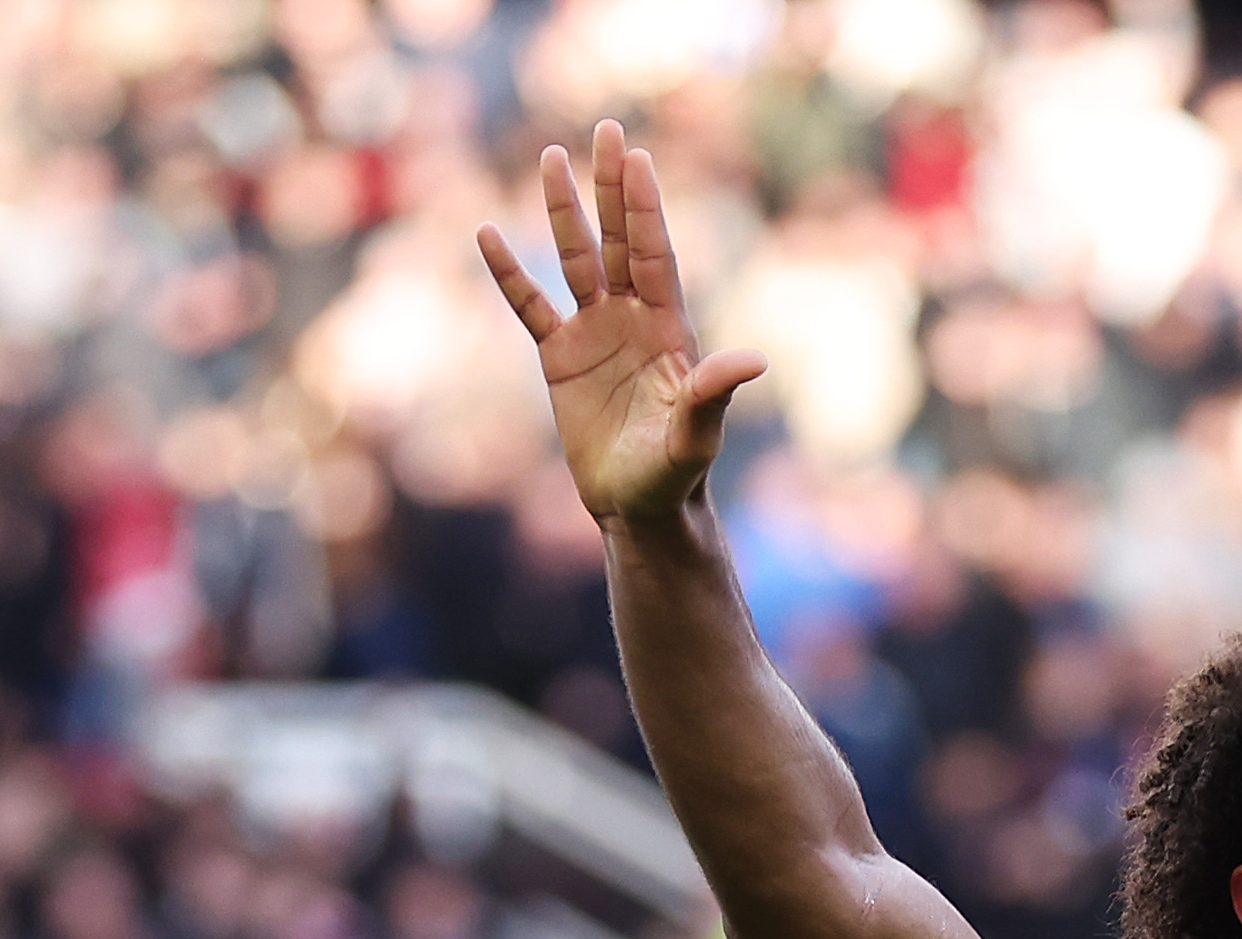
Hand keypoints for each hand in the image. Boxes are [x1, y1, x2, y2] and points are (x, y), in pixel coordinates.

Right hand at [479, 121, 766, 533]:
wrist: (637, 506)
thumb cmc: (675, 474)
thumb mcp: (695, 435)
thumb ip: (713, 394)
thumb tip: (754, 360)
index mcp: (667, 328)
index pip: (653, 254)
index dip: (644, 209)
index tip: (638, 159)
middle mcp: (631, 319)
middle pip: (617, 240)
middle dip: (612, 188)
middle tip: (608, 129)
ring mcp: (594, 334)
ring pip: (575, 260)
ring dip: (564, 211)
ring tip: (550, 157)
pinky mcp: (560, 359)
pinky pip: (530, 306)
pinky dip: (510, 274)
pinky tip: (488, 235)